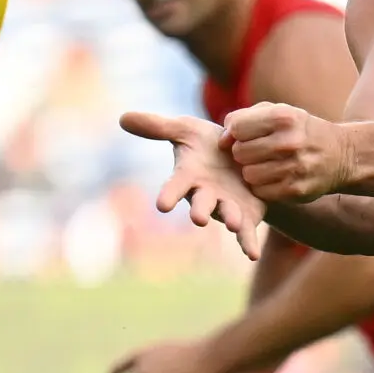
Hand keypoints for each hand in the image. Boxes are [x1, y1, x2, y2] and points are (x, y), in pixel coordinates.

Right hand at [124, 111, 267, 259]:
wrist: (243, 155)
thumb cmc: (207, 144)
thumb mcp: (185, 130)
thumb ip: (157, 127)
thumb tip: (122, 118)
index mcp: (189, 176)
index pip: (175, 186)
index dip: (169, 194)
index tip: (162, 205)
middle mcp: (205, 195)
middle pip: (200, 204)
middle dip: (200, 210)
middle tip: (198, 218)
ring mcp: (225, 206)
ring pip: (225, 215)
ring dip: (229, 220)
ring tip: (232, 224)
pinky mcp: (246, 215)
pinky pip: (246, 231)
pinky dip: (247, 243)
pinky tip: (251, 255)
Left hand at [227, 102, 348, 202]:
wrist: (343, 155)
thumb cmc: (300, 131)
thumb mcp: (279, 113)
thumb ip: (244, 118)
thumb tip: (221, 142)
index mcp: (284, 117)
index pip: (236, 127)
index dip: (236, 133)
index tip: (247, 136)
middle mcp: (290, 142)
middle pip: (239, 153)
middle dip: (244, 153)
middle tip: (259, 153)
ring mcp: (294, 168)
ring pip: (248, 175)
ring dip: (252, 172)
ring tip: (268, 166)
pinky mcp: (295, 191)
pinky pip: (260, 192)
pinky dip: (263, 187)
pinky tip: (276, 179)